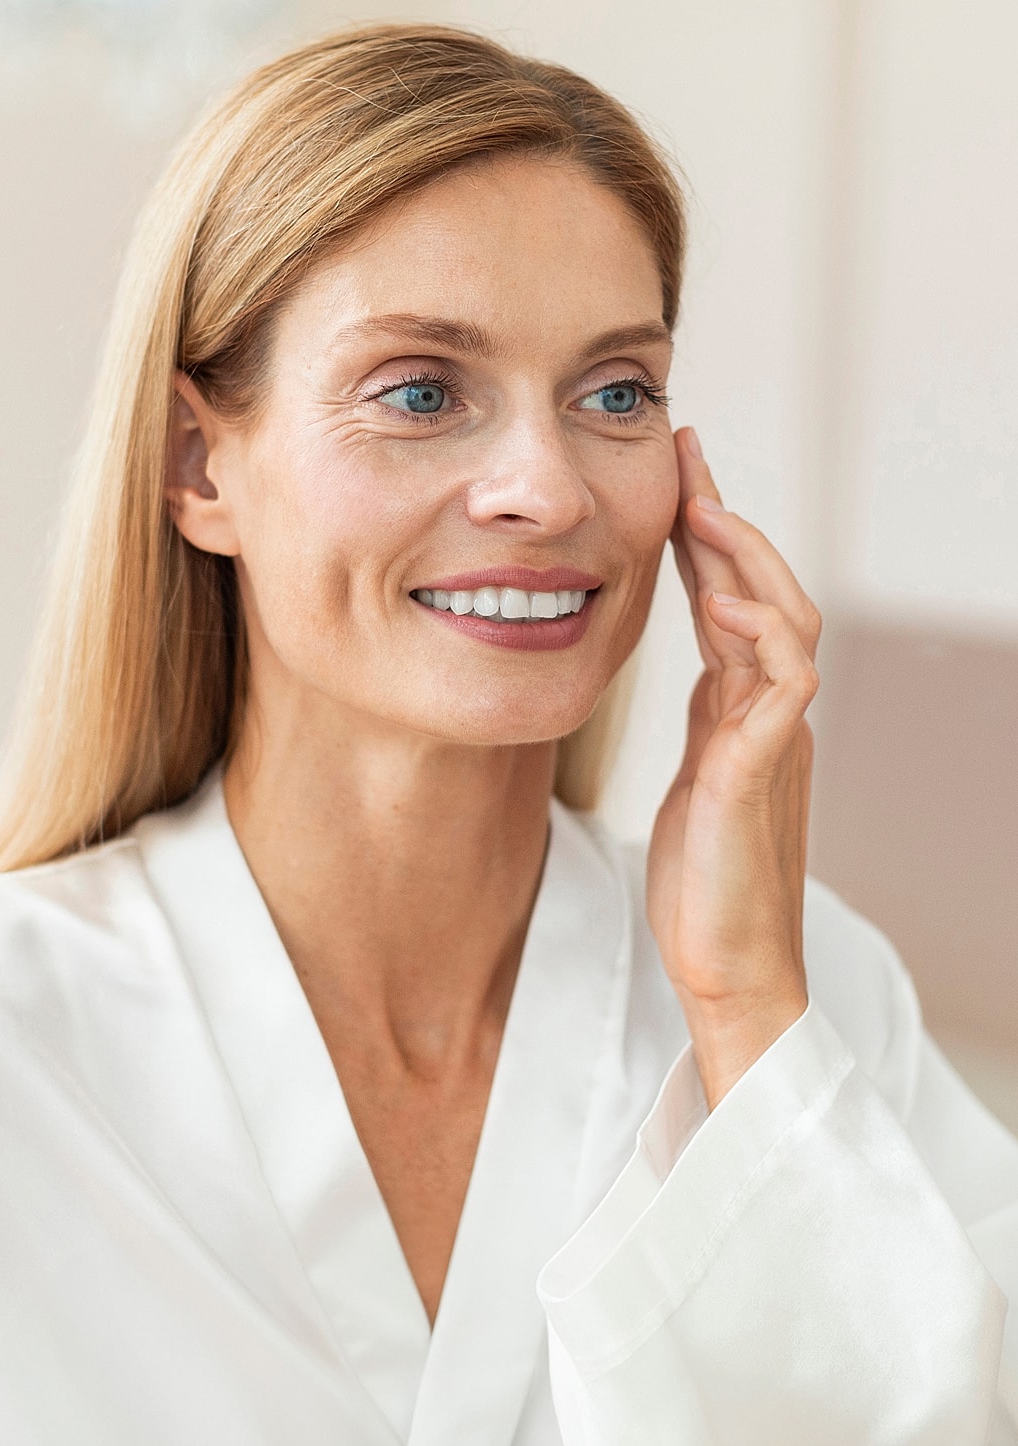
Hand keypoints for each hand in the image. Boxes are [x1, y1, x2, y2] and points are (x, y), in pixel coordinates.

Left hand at [646, 426, 819, 1109]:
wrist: (728, 966)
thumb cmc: (705, 882)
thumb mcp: (697, 779)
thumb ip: (710, 720)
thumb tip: (706, 662)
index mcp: (744, 714)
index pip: (732, 606)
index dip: (708, 543)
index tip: (679, 481)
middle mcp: (768, 715)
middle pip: (764, 594)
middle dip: (726, 524)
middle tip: (687, 460)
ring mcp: (773, 741)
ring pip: (786, 624)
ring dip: (745, 563)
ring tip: (704, 511)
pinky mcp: (761, 774)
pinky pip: (783, 687)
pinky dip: (762, 639)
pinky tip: (727, 606)